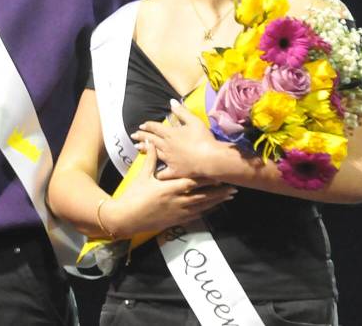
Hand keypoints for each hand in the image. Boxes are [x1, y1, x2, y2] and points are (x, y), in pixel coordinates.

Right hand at [105, 145, 235, 235]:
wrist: (127, 218)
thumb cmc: (134, 196)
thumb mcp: (143, 176)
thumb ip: (151, 159)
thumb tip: (150, 141)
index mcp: (169, 188)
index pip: (193, 182)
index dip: (207, 178)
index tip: (219, 174)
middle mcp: (177, 201)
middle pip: (203, 196)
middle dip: (219, 192)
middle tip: (233, 187)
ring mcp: (178, 212)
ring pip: (202, 206)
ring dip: (217, 201)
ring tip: (229, 197)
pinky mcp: (176, 220)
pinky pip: (196, 215)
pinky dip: (206, 211)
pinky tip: (214, 208)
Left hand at [136, 99, 224, 180]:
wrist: (210, 159)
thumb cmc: (203, 139)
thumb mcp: (193, 121)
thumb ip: (181, 111)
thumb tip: (171, 101)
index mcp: (170, 133)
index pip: (154, 127)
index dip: (148, 125)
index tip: (142, 125)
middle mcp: (166, 146)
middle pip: (150, 139)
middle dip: (141, 136)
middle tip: (134, 135)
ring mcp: (169, 159)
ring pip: (153, 153)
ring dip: (145, 149)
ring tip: (138, 148)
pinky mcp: (174, 171)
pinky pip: (162, 173)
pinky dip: (158, 172)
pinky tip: (154, 173)